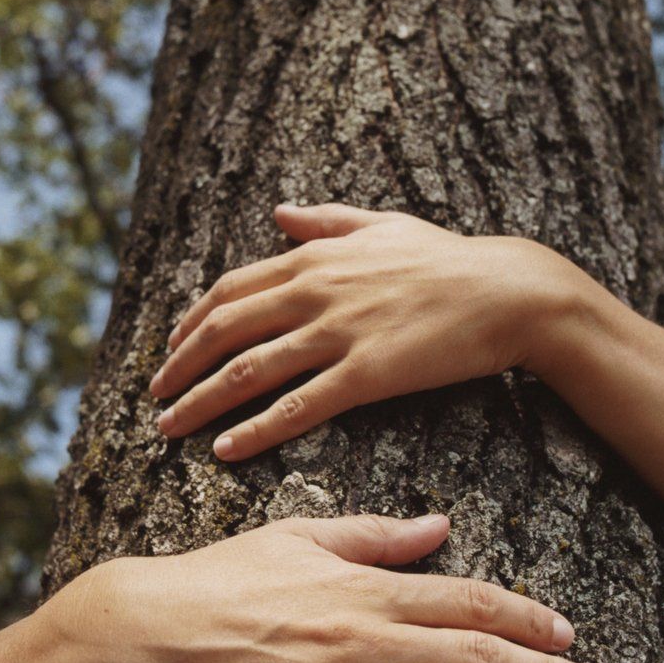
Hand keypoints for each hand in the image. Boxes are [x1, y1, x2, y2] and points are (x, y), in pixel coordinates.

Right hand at [45, 513, 602, 662]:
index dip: (526, 617)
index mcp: (364, 591)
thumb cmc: (218, 579)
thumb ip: (374, 537)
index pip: (467, 601)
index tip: (568, 633)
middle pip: (476, 662)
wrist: (138, 635)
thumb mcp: (297, 537)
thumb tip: (441, 526)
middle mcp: (363, 645)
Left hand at [148, 202, 574, 460]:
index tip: (171, 349)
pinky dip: (255, 431)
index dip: (192, 323)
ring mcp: (339, 333)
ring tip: (171, 428)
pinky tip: (227, 450)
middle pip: (224, 330)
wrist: (508, 292)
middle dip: (180, 366)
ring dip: (201, 403)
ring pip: (249, 371)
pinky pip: (297, 408)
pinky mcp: (367, 375)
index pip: (230, 289)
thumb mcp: (382, 224)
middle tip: (155, 396)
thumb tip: (278, 212)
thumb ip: (325, 219)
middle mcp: (315, 291)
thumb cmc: (448, 260)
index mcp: (314, 256)